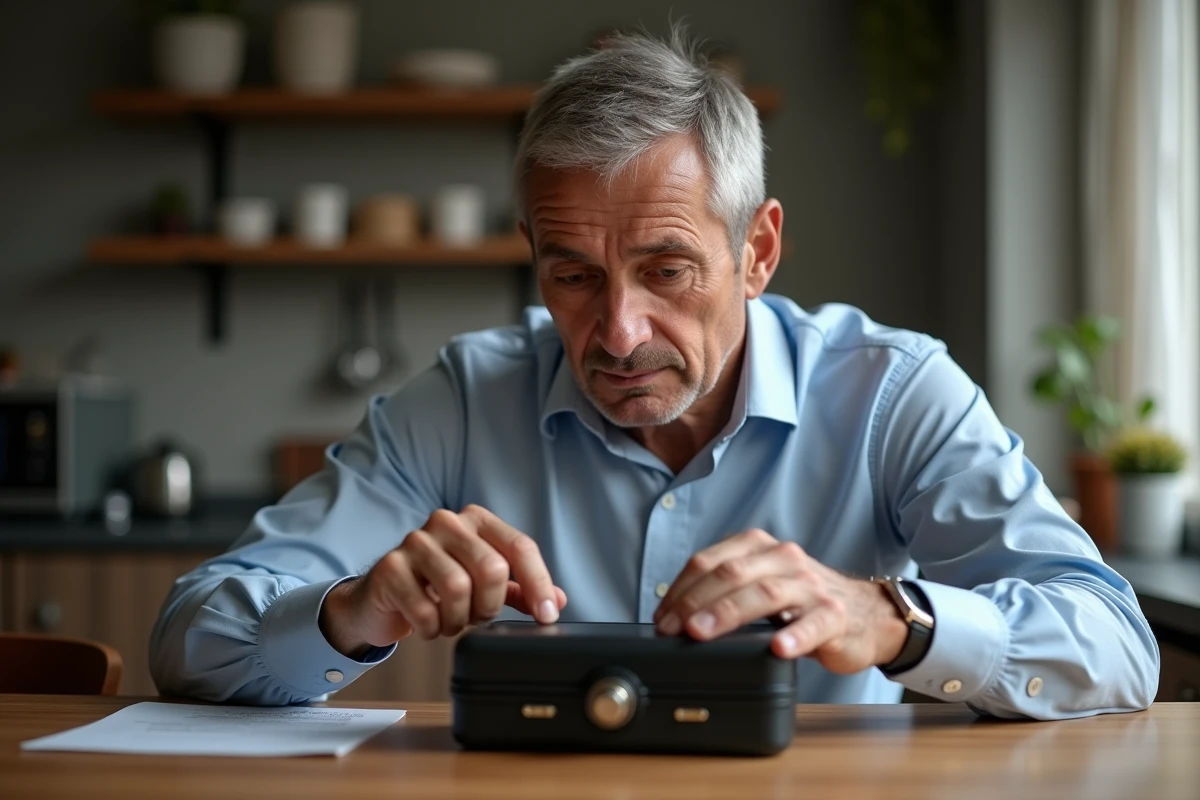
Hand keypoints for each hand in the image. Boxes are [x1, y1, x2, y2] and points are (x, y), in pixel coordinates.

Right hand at [319, 505, 566, 657]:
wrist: (380, 599)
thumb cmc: (435, 587)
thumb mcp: (482, 584)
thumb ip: (519, 589)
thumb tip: (558, 600)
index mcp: (476, 520)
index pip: (520, 546)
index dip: (539, 584)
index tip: (548, 616)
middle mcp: (447, 522)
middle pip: (491, 568)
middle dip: (490, 606)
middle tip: (478, 617)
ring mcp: (415, 542)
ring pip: (458, 589)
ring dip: (459, 619)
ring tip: (451, 620)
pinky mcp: (390, 567)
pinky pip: (425, 610)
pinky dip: (432, 628)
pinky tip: (428, 624)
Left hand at [652, 529, 907, 673]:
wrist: (866, 615)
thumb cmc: (801, 603)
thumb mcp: (759, 587)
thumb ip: (724, 593)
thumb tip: (674, 618)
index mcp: (758, 548)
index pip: (709, 562)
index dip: (680, 590)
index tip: (662, 618)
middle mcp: (783, 559)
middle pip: (731, 574)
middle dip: (695, 602)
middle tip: (673, 629)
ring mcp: (810, 585)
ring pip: (764, 593)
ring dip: (729, 613)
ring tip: (704, 633)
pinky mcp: (835, 614)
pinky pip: (813, 622)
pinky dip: (794, 635)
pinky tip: (778, 649)